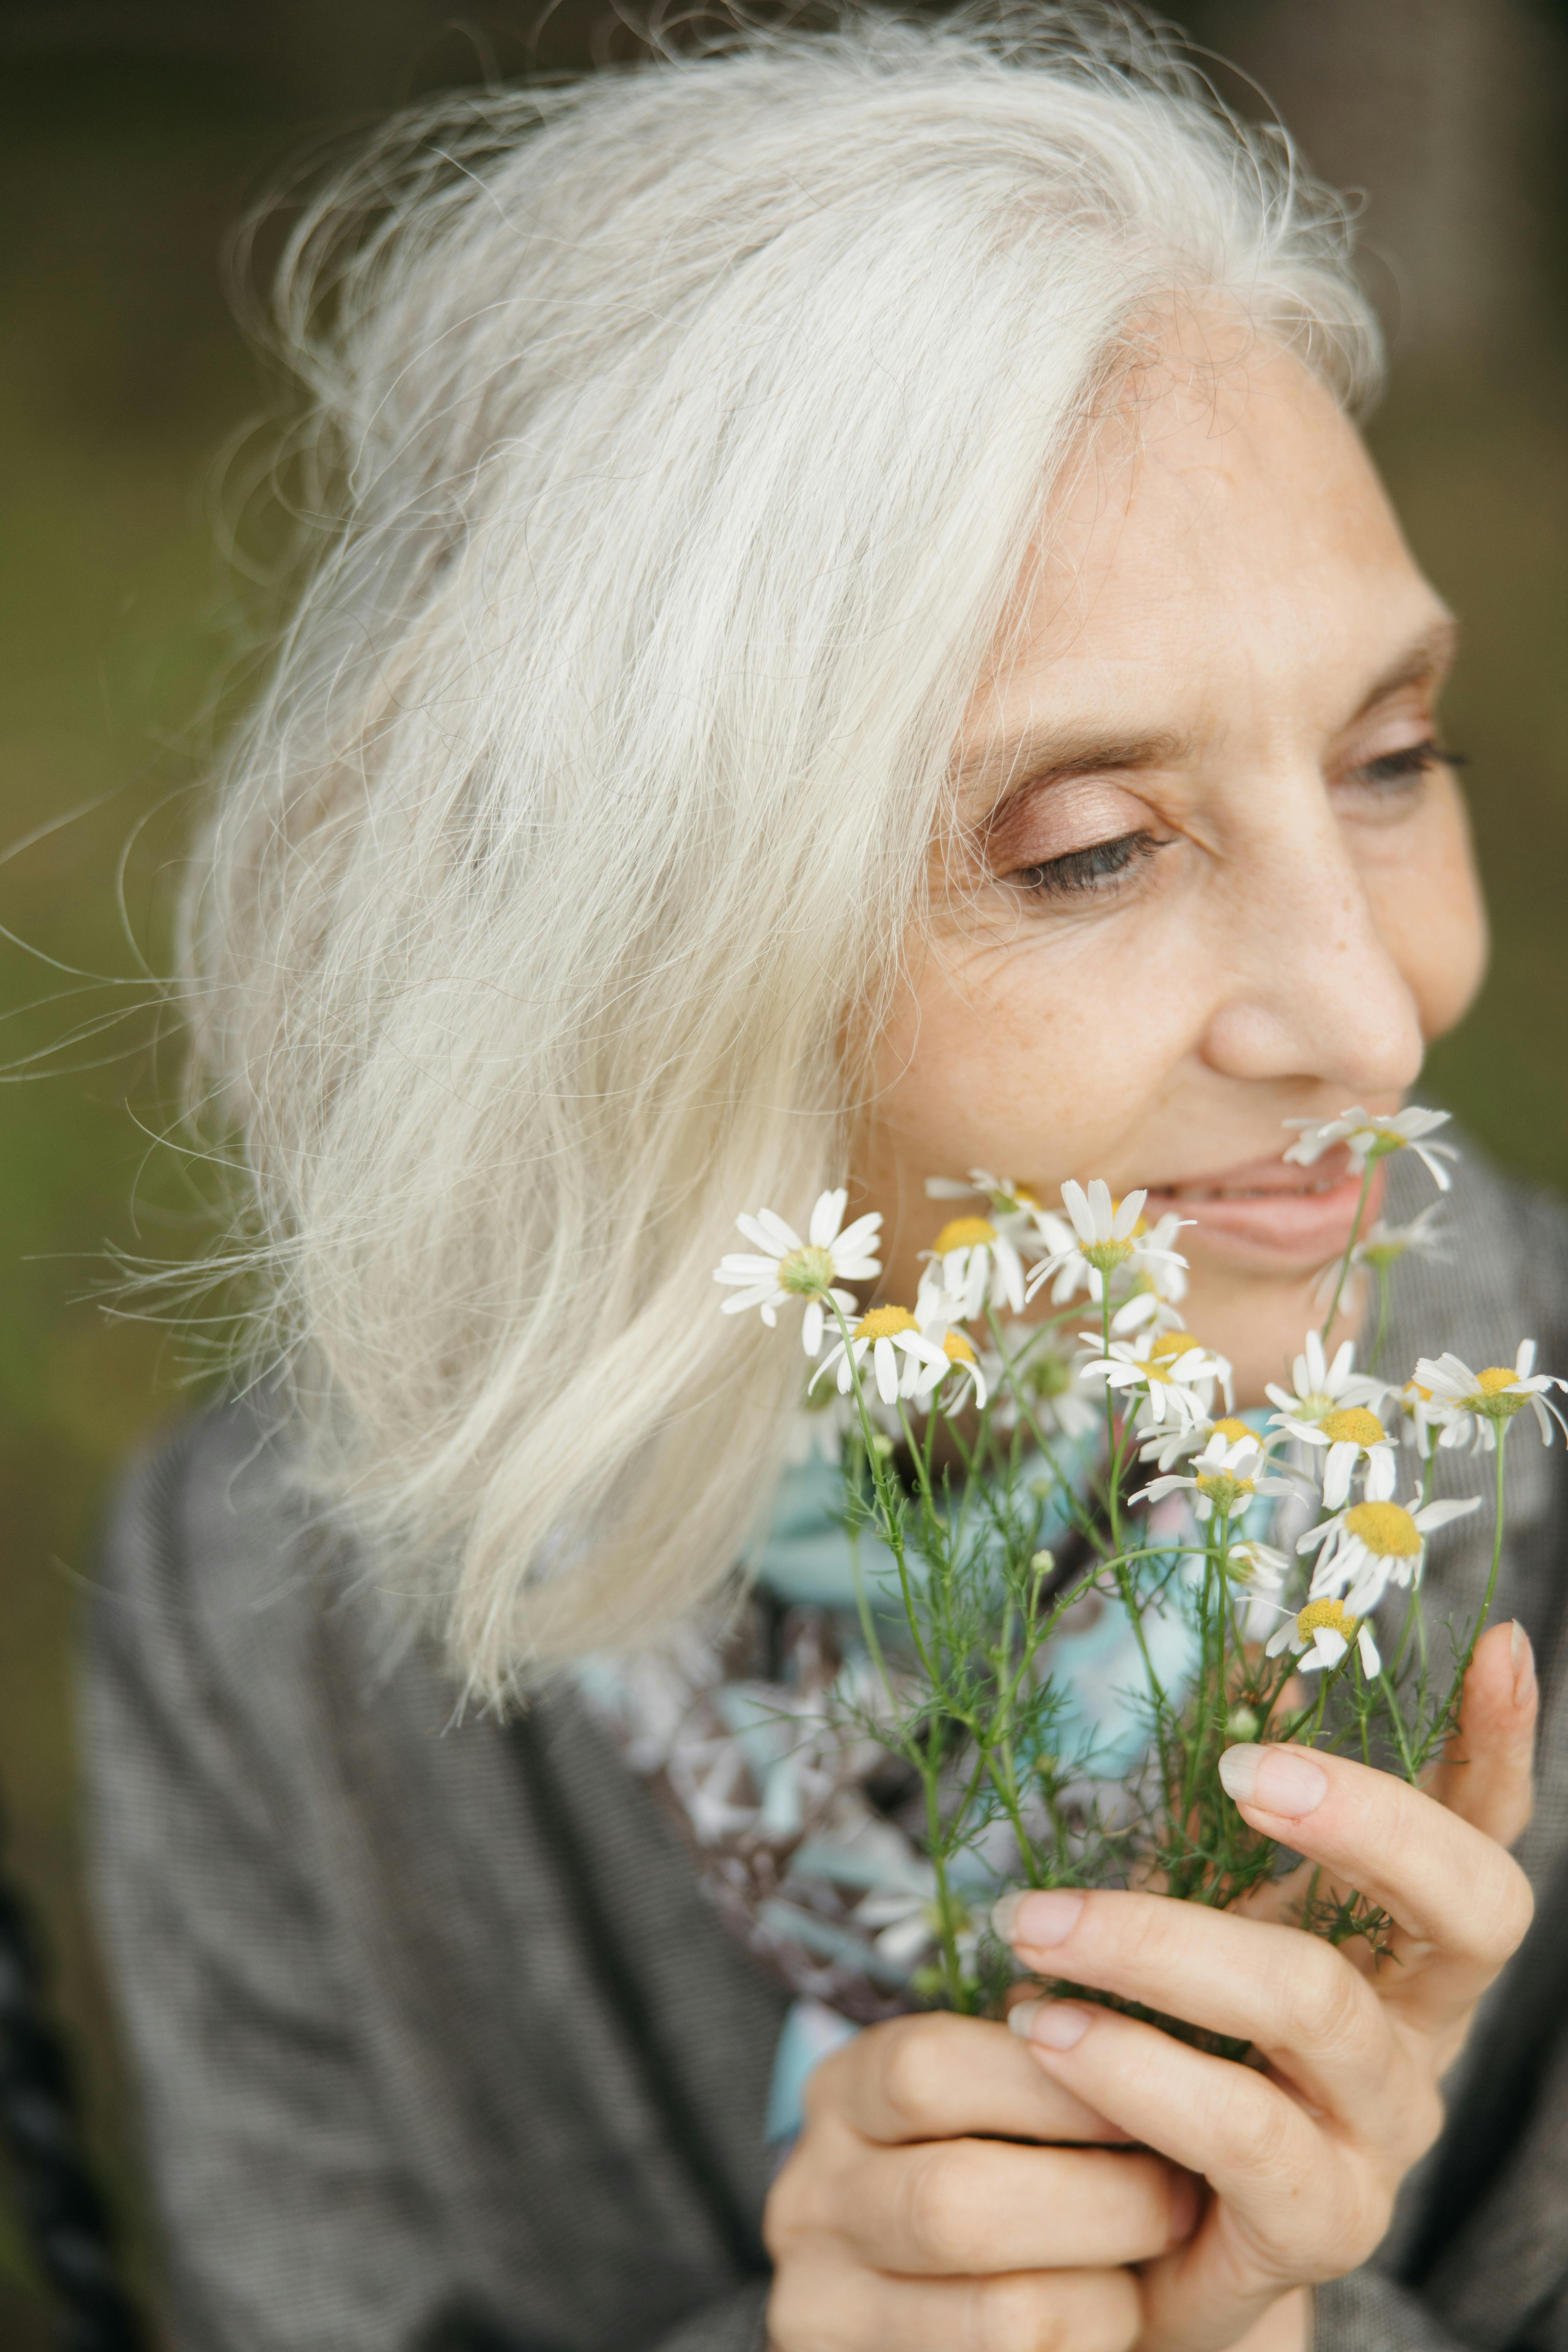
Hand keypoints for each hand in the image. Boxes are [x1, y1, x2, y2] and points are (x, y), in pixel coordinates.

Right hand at [764, 2004, 1199, 2348]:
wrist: (955, 2296)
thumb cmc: (1003, 2169)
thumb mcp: (996, 2101)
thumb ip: (1044, 2062)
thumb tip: (1132, 2013)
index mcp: (846, 2093)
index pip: (924, 2068)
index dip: (1048, 2078)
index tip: (1149, 2079)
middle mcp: (813, 2194)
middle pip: (955, 2199)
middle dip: (1100, 2199)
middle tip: (1178, 2192)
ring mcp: (827, 2301)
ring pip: (1001, 2311)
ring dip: (1111, 2286)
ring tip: (1153, 2262)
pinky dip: (1090, 2344)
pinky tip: (1113, 2314)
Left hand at [998, 1618, 1537, 2350]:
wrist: (1132, 2226)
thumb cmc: (1173, 2035)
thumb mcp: (1196, 1899)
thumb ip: (1229, 1788)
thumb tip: (1261, 1652)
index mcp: (1403, 1948)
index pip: (1485, 1834)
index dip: (1503, 1745)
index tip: (1500, 1644)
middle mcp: (1420, 2035)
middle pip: (1467, 1913)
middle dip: (1363, 1821)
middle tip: (1243, 1768)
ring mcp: (1380, 2136)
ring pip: (1318, 2005)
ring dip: (1164, 1945)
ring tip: (1037, 1924)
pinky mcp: (1314, 2224)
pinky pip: (1241, 2132)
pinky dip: (1133, 2069)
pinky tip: (1046, 2029)